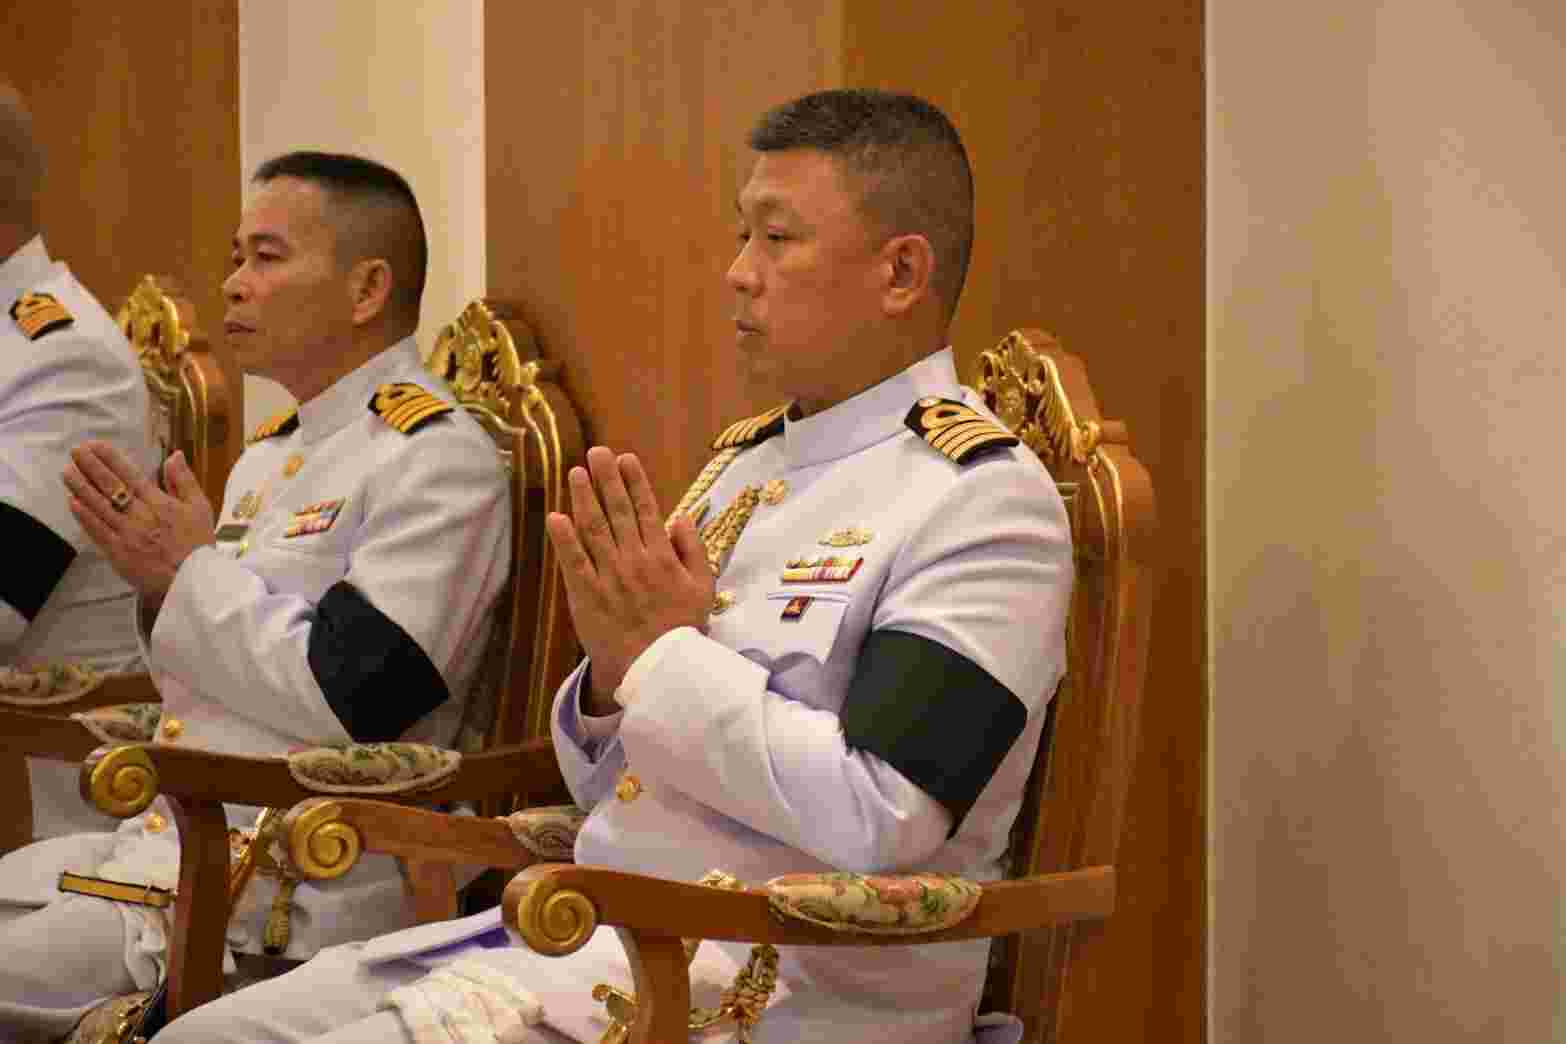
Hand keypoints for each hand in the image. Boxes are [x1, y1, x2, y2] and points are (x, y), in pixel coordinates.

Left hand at [63, 443, 215, 600]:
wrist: (193, 582)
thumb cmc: (199, 545)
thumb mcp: (201, 507)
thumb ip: (185, 480)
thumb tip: (175, 455)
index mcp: (160, 503)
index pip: (130, 474)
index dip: (111, 458)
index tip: (96, 445)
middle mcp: (140, 515)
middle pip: (111, 486)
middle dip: (91, 466)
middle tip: (76, 451)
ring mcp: (127, 534)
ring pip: (99, 506)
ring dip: (81, 487)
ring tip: (68, 472)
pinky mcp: (118, 553)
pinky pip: (97, 531)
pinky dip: (84, 516)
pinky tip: (73, 503)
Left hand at [546, 446, 713, 709]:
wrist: (658, 669)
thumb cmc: (682, 629)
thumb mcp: (702, 588)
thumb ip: (693, 550)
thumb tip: (680, 517)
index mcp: (662, 557)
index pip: (646, 510)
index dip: (635, 482)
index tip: (625, 458)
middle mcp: (634, 560)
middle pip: (617, 511)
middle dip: (606, 479)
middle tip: (596, 453)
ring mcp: (609, 577)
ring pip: (594, 529)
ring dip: (584, 499)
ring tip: (576, 474)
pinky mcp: (587, 595)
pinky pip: (573, 562)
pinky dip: (564, 539)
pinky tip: (556, 516)